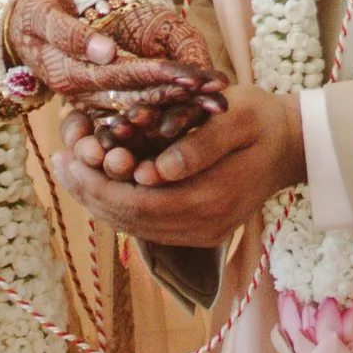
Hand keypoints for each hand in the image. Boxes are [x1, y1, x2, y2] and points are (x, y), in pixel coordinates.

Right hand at [5, 0, 211, 114]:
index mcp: (70, 75)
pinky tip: (195, 104)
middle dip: (180, 97)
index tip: (192, 77)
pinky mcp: (99, 98)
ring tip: (216, 102)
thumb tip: (106, 53)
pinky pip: (136, 105)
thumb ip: (73, 35)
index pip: (121, 77)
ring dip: (179, 104)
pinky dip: (165, 105)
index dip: (157, 76)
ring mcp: (92, 99)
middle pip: (138, 97)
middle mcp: (84, 94)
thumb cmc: (30, 13)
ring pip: (141, 104)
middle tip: (218, 97)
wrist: (13, 29)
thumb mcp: (43, 16)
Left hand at [56, 84, 306, 246]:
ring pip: (135, 226)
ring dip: (98, 200)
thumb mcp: (237, 117)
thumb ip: (200, 145)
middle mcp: (203, 227)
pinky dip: (118, 205)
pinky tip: (97, 182)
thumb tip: (159, 170)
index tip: (70, 156)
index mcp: (212, 199)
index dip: (99, 183)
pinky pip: (148, 225)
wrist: (293, 147)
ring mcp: (201, 234)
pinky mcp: (199, 232)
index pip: (139, 202)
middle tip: (58, 161)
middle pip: (130, 218)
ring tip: (68, 169)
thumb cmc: (262, 121)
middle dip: (89, 191)